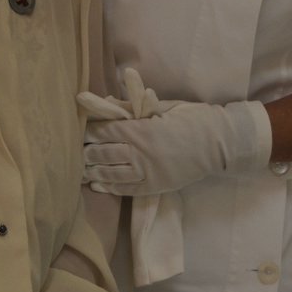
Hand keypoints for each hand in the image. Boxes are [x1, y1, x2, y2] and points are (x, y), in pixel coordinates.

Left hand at [82, 100, 271, 195]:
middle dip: (86, 151)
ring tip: (78, 169)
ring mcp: (148, 172)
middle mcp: (141, 152)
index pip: (107, 131)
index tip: (77, 129)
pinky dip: (109, 187)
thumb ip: (138, 106)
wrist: (218, 144)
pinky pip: (127, 189)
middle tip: (72, 150)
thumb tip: (112, 103)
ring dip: (92, 170)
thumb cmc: (193, 119)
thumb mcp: (165, 107)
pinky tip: (96, 184)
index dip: (89, 131)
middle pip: (104, 153)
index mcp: (143, 129)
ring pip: (112, 173)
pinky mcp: (155, 186)